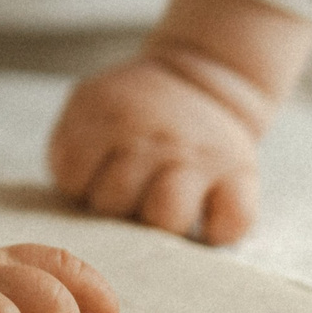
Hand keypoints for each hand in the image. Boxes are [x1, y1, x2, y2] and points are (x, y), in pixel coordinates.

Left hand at [47, 54, 265, 245]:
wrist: (199, 79)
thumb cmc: (132, 111)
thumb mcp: (91, 107)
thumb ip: (71, 148)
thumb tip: (72, 203)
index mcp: (110, 117)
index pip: (74, 176)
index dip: (79, 185)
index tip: (95, 177)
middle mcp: (155, 137)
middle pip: (115, 200)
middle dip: (115, 208)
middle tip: (129, 195)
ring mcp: (199, 157)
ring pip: (167, 216)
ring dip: (159, 222)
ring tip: (160, 211)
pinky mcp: (240, 176)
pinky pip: (230, 223)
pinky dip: (216, 233)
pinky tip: (204, 224)